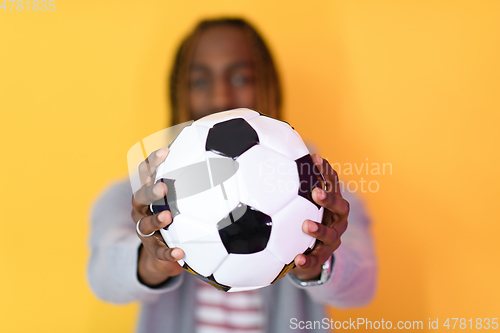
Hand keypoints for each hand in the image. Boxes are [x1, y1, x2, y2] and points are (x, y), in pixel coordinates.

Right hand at [131, 147, 184, 286]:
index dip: (153, 162)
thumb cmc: (172, 217)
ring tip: (167, 216)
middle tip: (163, 186)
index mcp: (147, 194)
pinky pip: (160, 252)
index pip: (145, 174)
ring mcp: (145, 230)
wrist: (160, 252)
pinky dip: (168, 253)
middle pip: (140, 197)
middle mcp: (141, 210)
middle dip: (150, 191)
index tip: (165, 151)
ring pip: (145, 224)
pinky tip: (179, 253)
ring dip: (156, 219)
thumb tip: (219, 160)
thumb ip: (190, 184)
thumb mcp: (176, 199)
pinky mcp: (153, 250)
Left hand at [290, 154, 348, 280]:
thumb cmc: (304, 222)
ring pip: (330, 235)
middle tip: (316, 192)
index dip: (327, 171)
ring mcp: (332, 240)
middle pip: (341, 207)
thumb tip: (273, 161)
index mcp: (332, 205)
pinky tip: (298, 258)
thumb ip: (293, 188)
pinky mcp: (322, 258)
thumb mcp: (302, 205)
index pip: (333, 184)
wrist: (310, 257)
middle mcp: (337, 220)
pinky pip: (316, 260)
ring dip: (319, 229)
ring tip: (306, 225)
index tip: (315, 159)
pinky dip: (307, 260)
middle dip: (330, 199)